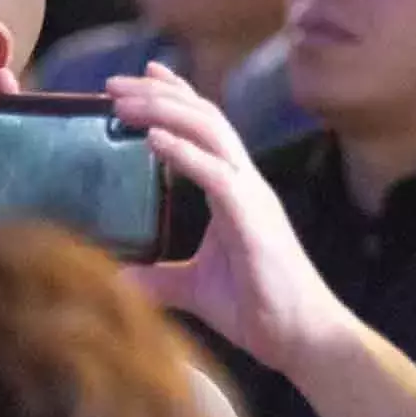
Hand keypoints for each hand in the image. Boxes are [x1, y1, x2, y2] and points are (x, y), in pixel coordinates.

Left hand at [111, 63, 355, 374]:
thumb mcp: (196, 290)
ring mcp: (253, 198)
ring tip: (122, 102)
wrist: (303, 340)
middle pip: (205, 116)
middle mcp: (246, 184)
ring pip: (211, 132)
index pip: (207, 128)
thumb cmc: (260, 312)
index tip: (141, 76)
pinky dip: (184, 152)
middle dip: (159, 93)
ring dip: (164, 111)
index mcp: (236, 192)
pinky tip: (153, 140)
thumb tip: (120, 278)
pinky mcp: (254, 220)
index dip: (176, 96)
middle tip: (113, 83)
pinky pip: (216, 174)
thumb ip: (161, 278)